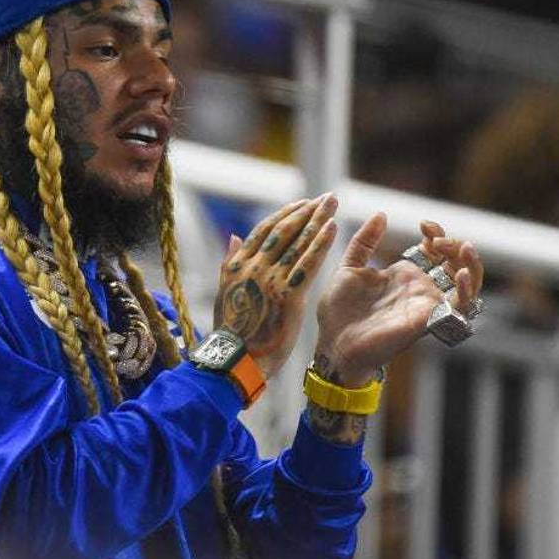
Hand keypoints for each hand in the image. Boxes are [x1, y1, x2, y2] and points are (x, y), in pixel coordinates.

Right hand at [213, 194, 339, 378]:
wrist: (236, 360)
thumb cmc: (231, 332)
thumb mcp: (224, 293)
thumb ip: (230, 262)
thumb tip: (234, 236)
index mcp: (238, 265)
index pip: (264, 230)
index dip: (286, 214)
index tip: (304, 203)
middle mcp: (254, 267)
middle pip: (284, 231)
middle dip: (307, 211)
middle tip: (327, 197)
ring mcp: (271, 280)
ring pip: (298, 243)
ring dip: (318, 220)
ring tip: (332, 204)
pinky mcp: (289, 296)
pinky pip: (308, 264)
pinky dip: (321, 244)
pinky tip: (333, 228)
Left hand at [313, 214, 484, 386]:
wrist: (334, 343)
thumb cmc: (339, 312)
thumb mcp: (349, 267)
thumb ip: (364, 242)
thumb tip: (381, 214)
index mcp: (403, 275)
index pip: (433, 250)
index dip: (436, 234)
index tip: (424, 224)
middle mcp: (420, 289)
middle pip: (454, 263)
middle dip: (453, 245)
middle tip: (437, 240)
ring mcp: (427, 304)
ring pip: (468, 285)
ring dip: (472, 265)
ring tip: (464, 248)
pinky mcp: (429, 319)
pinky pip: (460, 307)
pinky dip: (467, 290)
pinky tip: (461, 274)